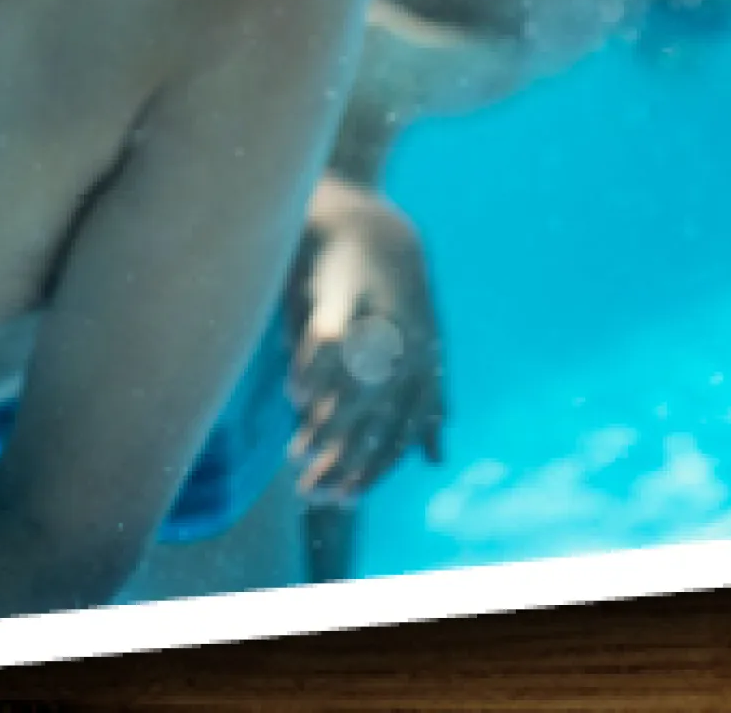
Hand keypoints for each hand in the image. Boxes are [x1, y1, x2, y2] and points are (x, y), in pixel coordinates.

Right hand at [290, 194, 445, 503]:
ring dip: (325, 425)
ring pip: (353, 387)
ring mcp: (378, 319)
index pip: (402, 430)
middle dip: (345, 460)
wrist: (370, 229)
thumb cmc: (387, 301)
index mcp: (424, 364)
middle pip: (377, 419)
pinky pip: (328, 340)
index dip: (373, 470)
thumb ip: (424, 403)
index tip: (343, 501)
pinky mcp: (344, 291)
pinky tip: (295, 394)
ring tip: (298, 454)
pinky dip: (312, 370)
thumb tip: (435, 458)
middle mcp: (408, 346)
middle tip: (309, 492)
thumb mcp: (417, 352)